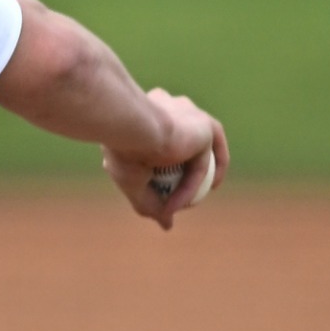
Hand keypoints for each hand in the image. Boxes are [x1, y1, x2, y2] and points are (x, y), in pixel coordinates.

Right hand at [101, 88, 228, 229]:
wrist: (131, 127)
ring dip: (192, 185)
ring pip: (198, 158)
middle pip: (186, 146)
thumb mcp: (131, 179)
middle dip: (184, 174)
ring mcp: (193, 115)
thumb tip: (167, 224)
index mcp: (152, 107)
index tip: (160, 192)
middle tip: (177, 198)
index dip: (165, 168)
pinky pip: (201, 165)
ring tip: (187, 204)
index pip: (164, 137)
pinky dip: (190, 187)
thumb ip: (149, 201)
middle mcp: (175, 106)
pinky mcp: (207, 127)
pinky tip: (179, 204)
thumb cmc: (122, 147)